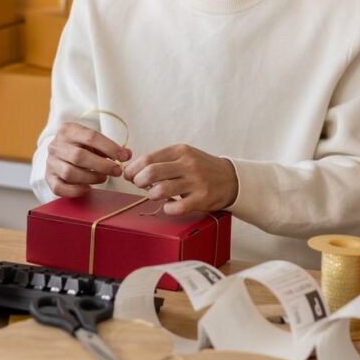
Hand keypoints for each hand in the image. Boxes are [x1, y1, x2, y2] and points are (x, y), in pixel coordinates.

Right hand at [45, 122, 131, 197]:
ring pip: (70, 173)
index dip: (110, 148)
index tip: (124, 157)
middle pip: (79, 156)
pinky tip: (88, 188)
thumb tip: (127, 154)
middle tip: (117, 171)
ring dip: (91, 178)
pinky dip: (76, 190)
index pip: (91, 137)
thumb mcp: (93, 142)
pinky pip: (59, 188)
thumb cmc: (82, 147)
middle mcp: (56, 145)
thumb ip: (109, 148)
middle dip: (102, 165)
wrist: (60, 153)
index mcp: (68, 130)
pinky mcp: (48, 178)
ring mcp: (50, 162)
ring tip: (103, 178)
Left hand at [123, 144, 237, 214]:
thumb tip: (134, 171)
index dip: (133, 169)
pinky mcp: (202, 199)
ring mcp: (196, 182)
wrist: (230, 178)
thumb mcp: (184, 155)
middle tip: (139, 185)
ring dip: (152, 195)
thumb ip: (162, 161)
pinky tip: (169, 206)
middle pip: (151, 173)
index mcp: (181, 151)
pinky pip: (177, 207)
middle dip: (139, 181)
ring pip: (162, 190)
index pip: (148, 158)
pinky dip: (168, 208)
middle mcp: (188, 164)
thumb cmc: (201, 167)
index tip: (129, 175)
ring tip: (154, 195)